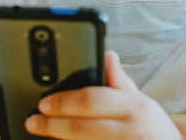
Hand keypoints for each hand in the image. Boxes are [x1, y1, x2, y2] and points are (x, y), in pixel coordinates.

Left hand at [25, 51, 181, 139]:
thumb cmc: (152, 125)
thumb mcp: (140, 99)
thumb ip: (119, 80)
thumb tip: (108, 54)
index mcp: (133, 107)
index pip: (92, 100)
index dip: (63, 102)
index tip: (44, 103)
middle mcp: (130, 130)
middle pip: (81, 128)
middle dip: (51, 124)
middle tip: (33, 121)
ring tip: (43, 134)